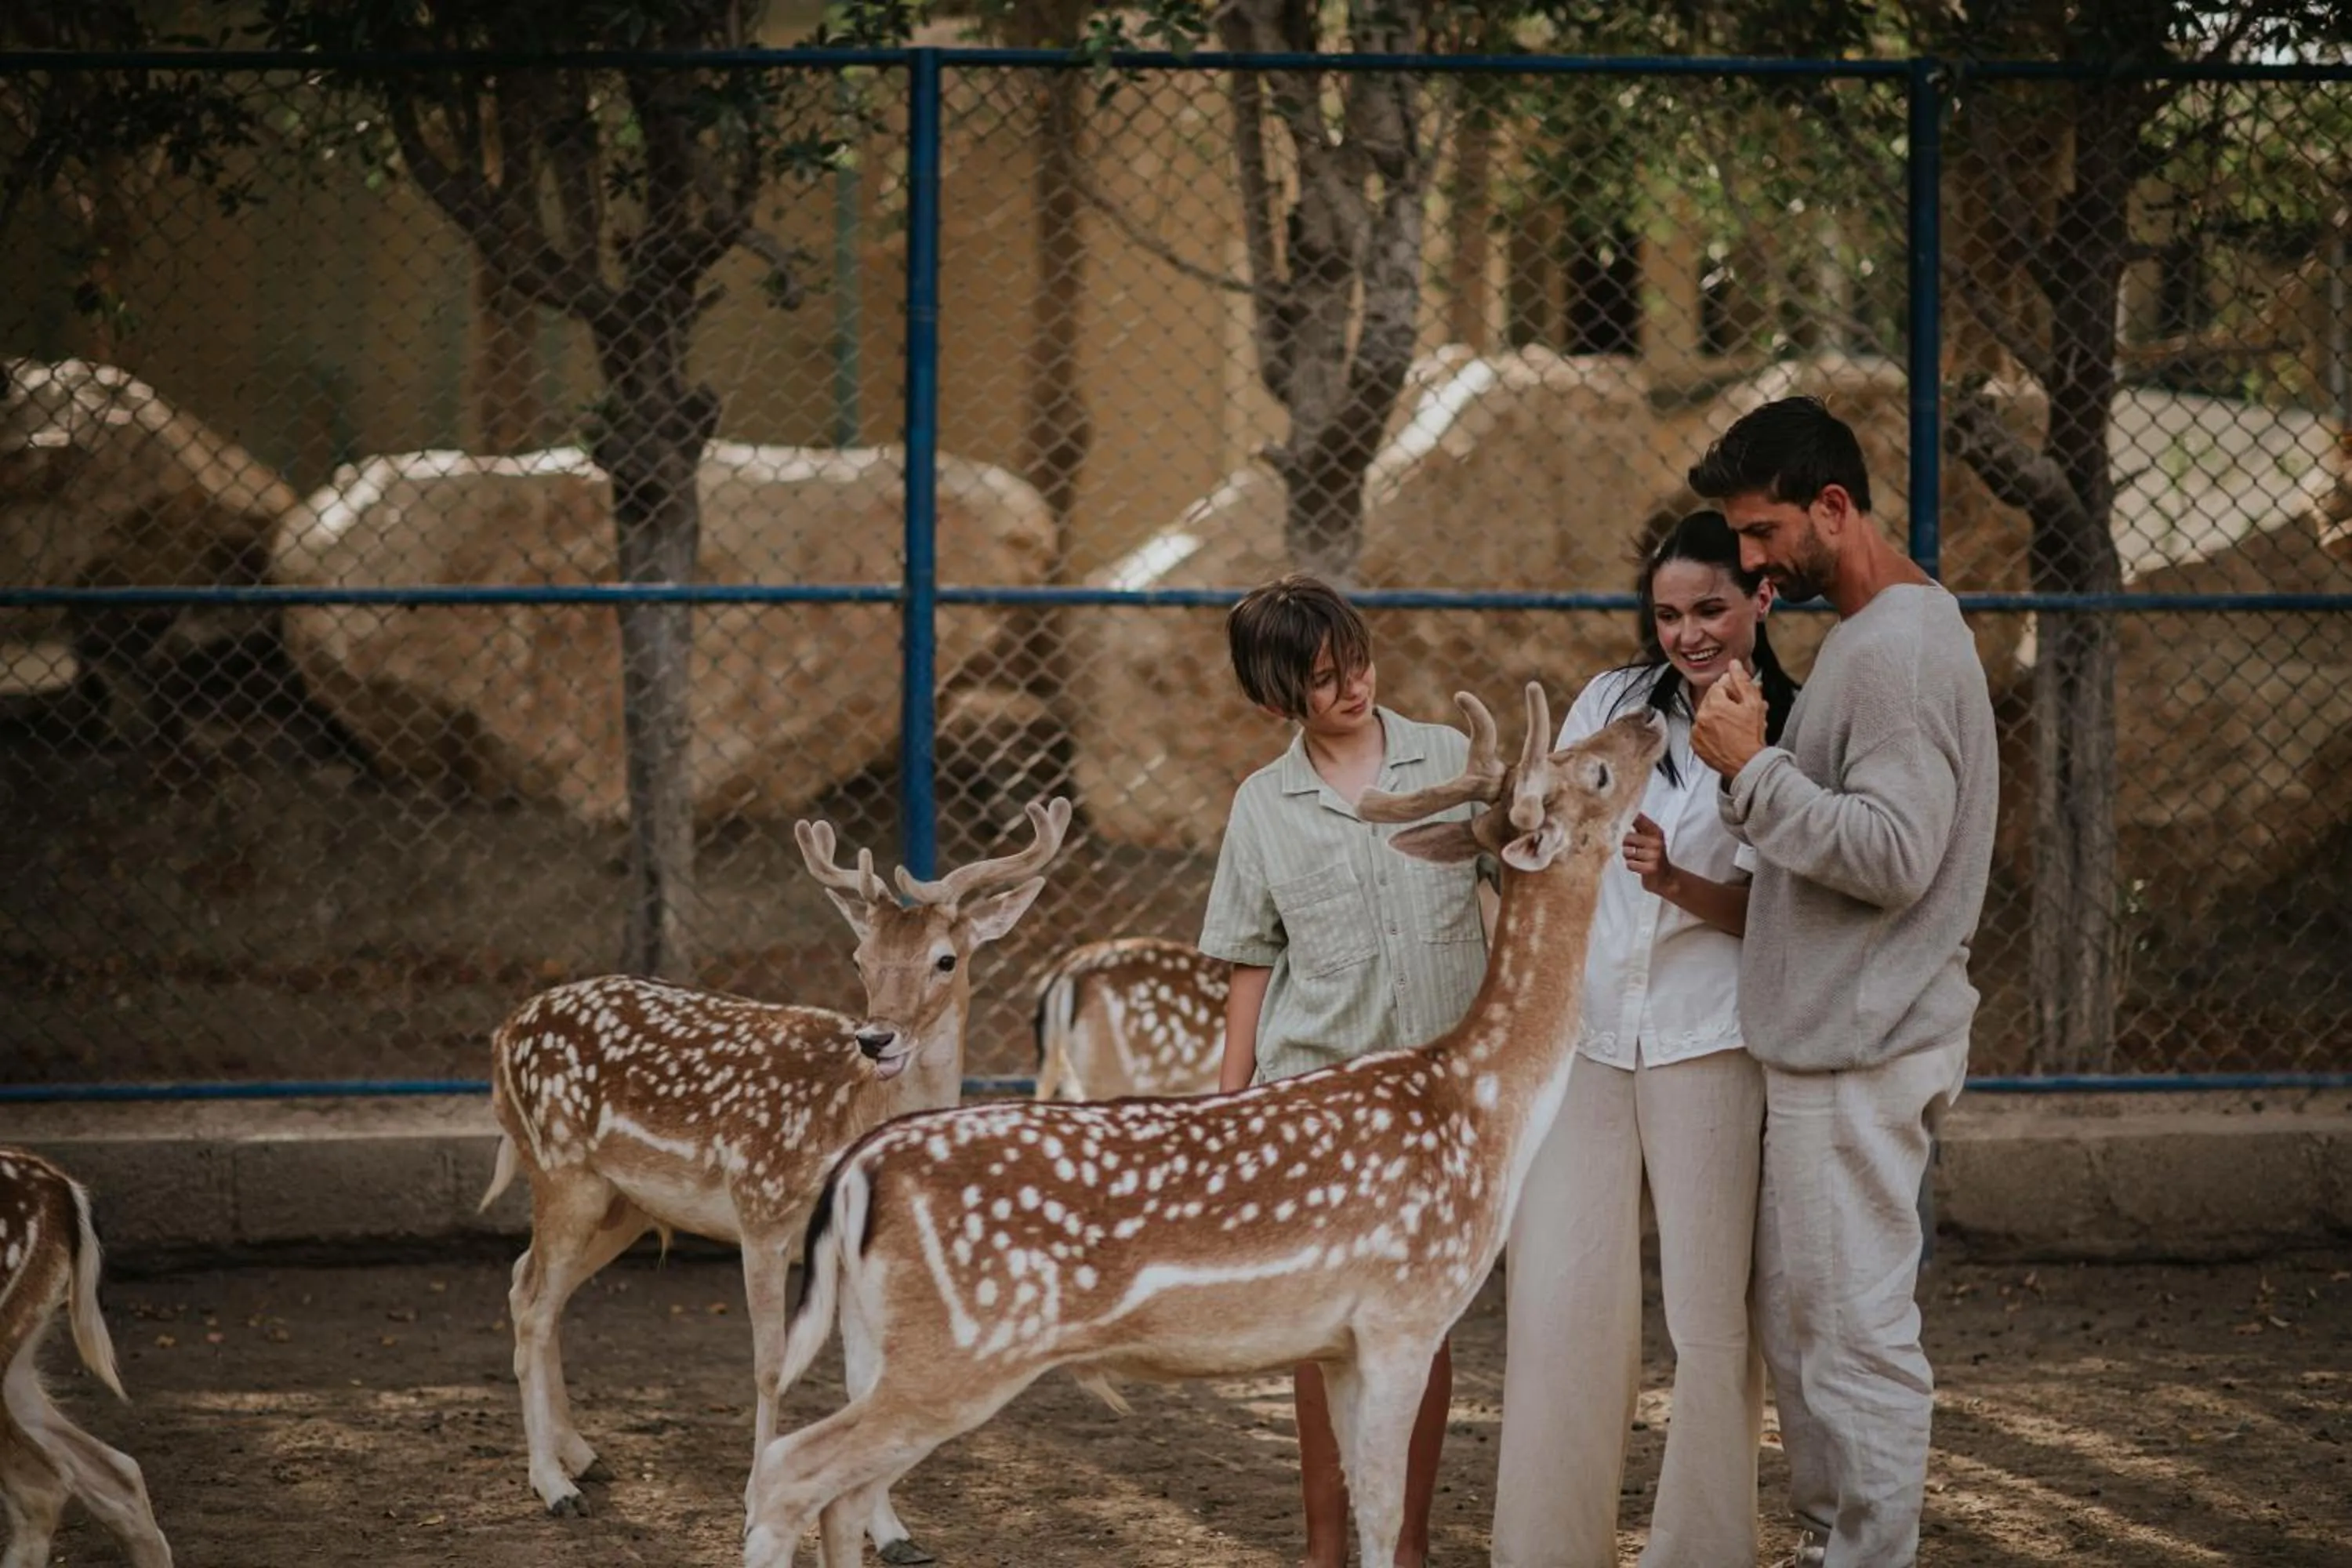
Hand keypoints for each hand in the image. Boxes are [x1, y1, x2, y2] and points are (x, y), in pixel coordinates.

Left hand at [1621, 813, 1675, 897]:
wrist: (1667, 878)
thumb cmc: (1654, 856)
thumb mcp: (1651, 839)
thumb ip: (1639, 826)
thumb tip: (1623, 812)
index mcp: (1656, 832)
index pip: (1638, 819)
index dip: (1626, 818)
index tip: (1617, 817)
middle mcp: (1656, 842)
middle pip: (1627, 837)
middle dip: (1625, 845)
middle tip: (1633, 850)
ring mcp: (1655, 855)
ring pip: (1627, 852)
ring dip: (1628, 857)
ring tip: (1638, 859)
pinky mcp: (1651, 868)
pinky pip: (1630, 864)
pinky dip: (1632, 866)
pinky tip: (1640, 867)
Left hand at [1692, 661, 1767, 778]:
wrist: (1748, 765)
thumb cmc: (1752, 736)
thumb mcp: (1753, 704)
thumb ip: (1742, 681)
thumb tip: (1734, 664)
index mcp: (1713, 705)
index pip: (1718, 686)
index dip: (1732, 689)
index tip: (1740, 697)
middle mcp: (1700, 717)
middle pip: (1712, 699)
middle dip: (1726, 701)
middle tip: (1741, 710)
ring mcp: (1696, 732)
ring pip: (1707, 714)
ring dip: (1719, 715)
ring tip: (1735, 724)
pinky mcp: (1695, 745)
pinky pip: (1701, 730)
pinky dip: (1711, 729)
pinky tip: (1726, 733)